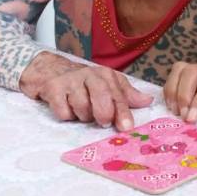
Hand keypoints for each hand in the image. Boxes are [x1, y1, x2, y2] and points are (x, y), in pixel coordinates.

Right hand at [19, 52, 152, 130]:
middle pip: (101, 97)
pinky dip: (66, 115)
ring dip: (82, 116)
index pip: (118, 95)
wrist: (49, 69)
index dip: (123, 112)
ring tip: (81, 110)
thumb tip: (147, 101)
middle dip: (103, 113)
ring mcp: (70, 80)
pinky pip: (63, 111)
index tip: (127, 127)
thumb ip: (126, 95)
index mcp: (105, 75)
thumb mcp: (106, 84)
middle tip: (102, 121)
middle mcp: (89, 74)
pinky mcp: (53, 88)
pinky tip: (65, 107)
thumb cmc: (82, 81)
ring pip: (82, 107)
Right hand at [163, 61, 196, 122]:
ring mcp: (196, 69)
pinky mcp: (183, 72)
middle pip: (192, 73)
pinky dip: (168, 91)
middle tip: (183, 118)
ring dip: (174, 93)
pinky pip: (171, 75)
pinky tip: (172, 107)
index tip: (191, 118)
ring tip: (176, 112)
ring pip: (180, 70)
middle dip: (184, 97)